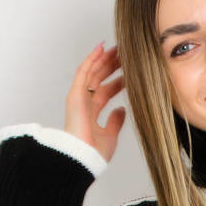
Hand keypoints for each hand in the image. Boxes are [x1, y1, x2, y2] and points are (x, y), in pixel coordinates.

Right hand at [64, 42, 125, 163]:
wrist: (84, 157)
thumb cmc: (94, 152)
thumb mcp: (111, 135)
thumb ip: (115, 121)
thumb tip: (121, 110)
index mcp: (92, 113)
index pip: (106, 91)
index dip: (117, 81)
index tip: (129, 72)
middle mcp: (85, 103)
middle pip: (99, 79)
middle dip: (111, 66)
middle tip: (124, 55)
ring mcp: (79, 97)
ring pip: (92, 72)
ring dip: (103, 59)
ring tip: (116, 48)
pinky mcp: (75, 93)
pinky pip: (83, 71)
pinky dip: (91, 59)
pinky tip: (101, 48)